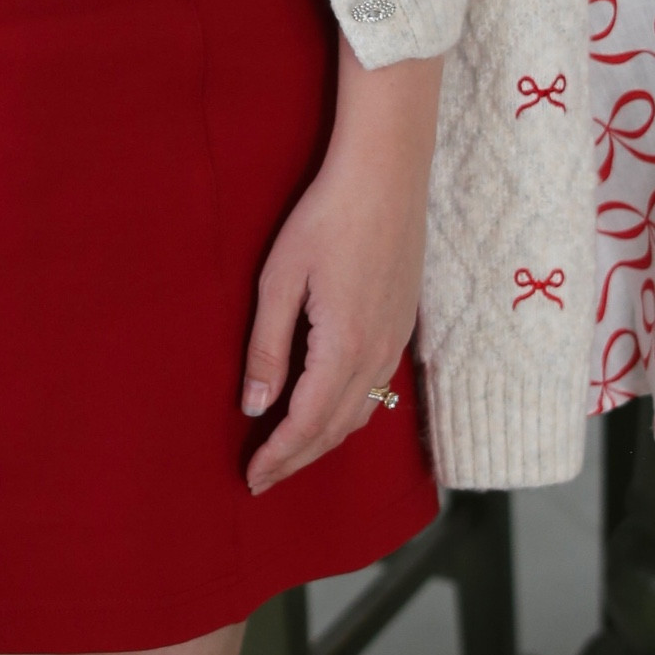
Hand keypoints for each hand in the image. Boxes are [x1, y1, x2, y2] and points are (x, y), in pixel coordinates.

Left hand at [240, 37, 441, 496]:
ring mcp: (396, 341)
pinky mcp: (403, 325)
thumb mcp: (279, 280)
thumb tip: (253, 406)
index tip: (251, 480)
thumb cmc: (325, 218)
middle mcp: (377, 356)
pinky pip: (375, 389)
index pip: (307, 424)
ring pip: (361, 413)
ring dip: (324, 440)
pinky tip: (328, 409)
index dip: (278, 457)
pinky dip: (348, 414)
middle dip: (299, 458)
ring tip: (289, 452)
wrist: (386, 174)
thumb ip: (266, 348)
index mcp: (344, 348)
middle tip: (263, 477)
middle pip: (336, 429)